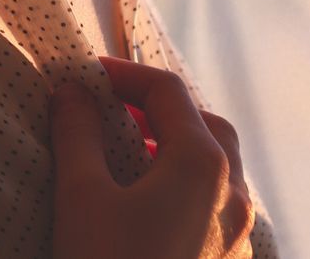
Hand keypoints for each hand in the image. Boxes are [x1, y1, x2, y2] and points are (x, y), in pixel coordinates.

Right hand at [50, 57, 254, 258]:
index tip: (83, 76)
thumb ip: (78, 133)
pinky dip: (186, 189)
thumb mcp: (81, 197)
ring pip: (218, 171)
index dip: (123, 74)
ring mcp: (237, 236)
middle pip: (206, 127)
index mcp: (204, 165)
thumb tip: (72, 91)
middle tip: (116, 112)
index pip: (168, 91)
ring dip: (176, 150)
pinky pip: (216, 208)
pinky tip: (150, 205)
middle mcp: (234, 196)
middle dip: (161, 110)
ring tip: (130, 157)